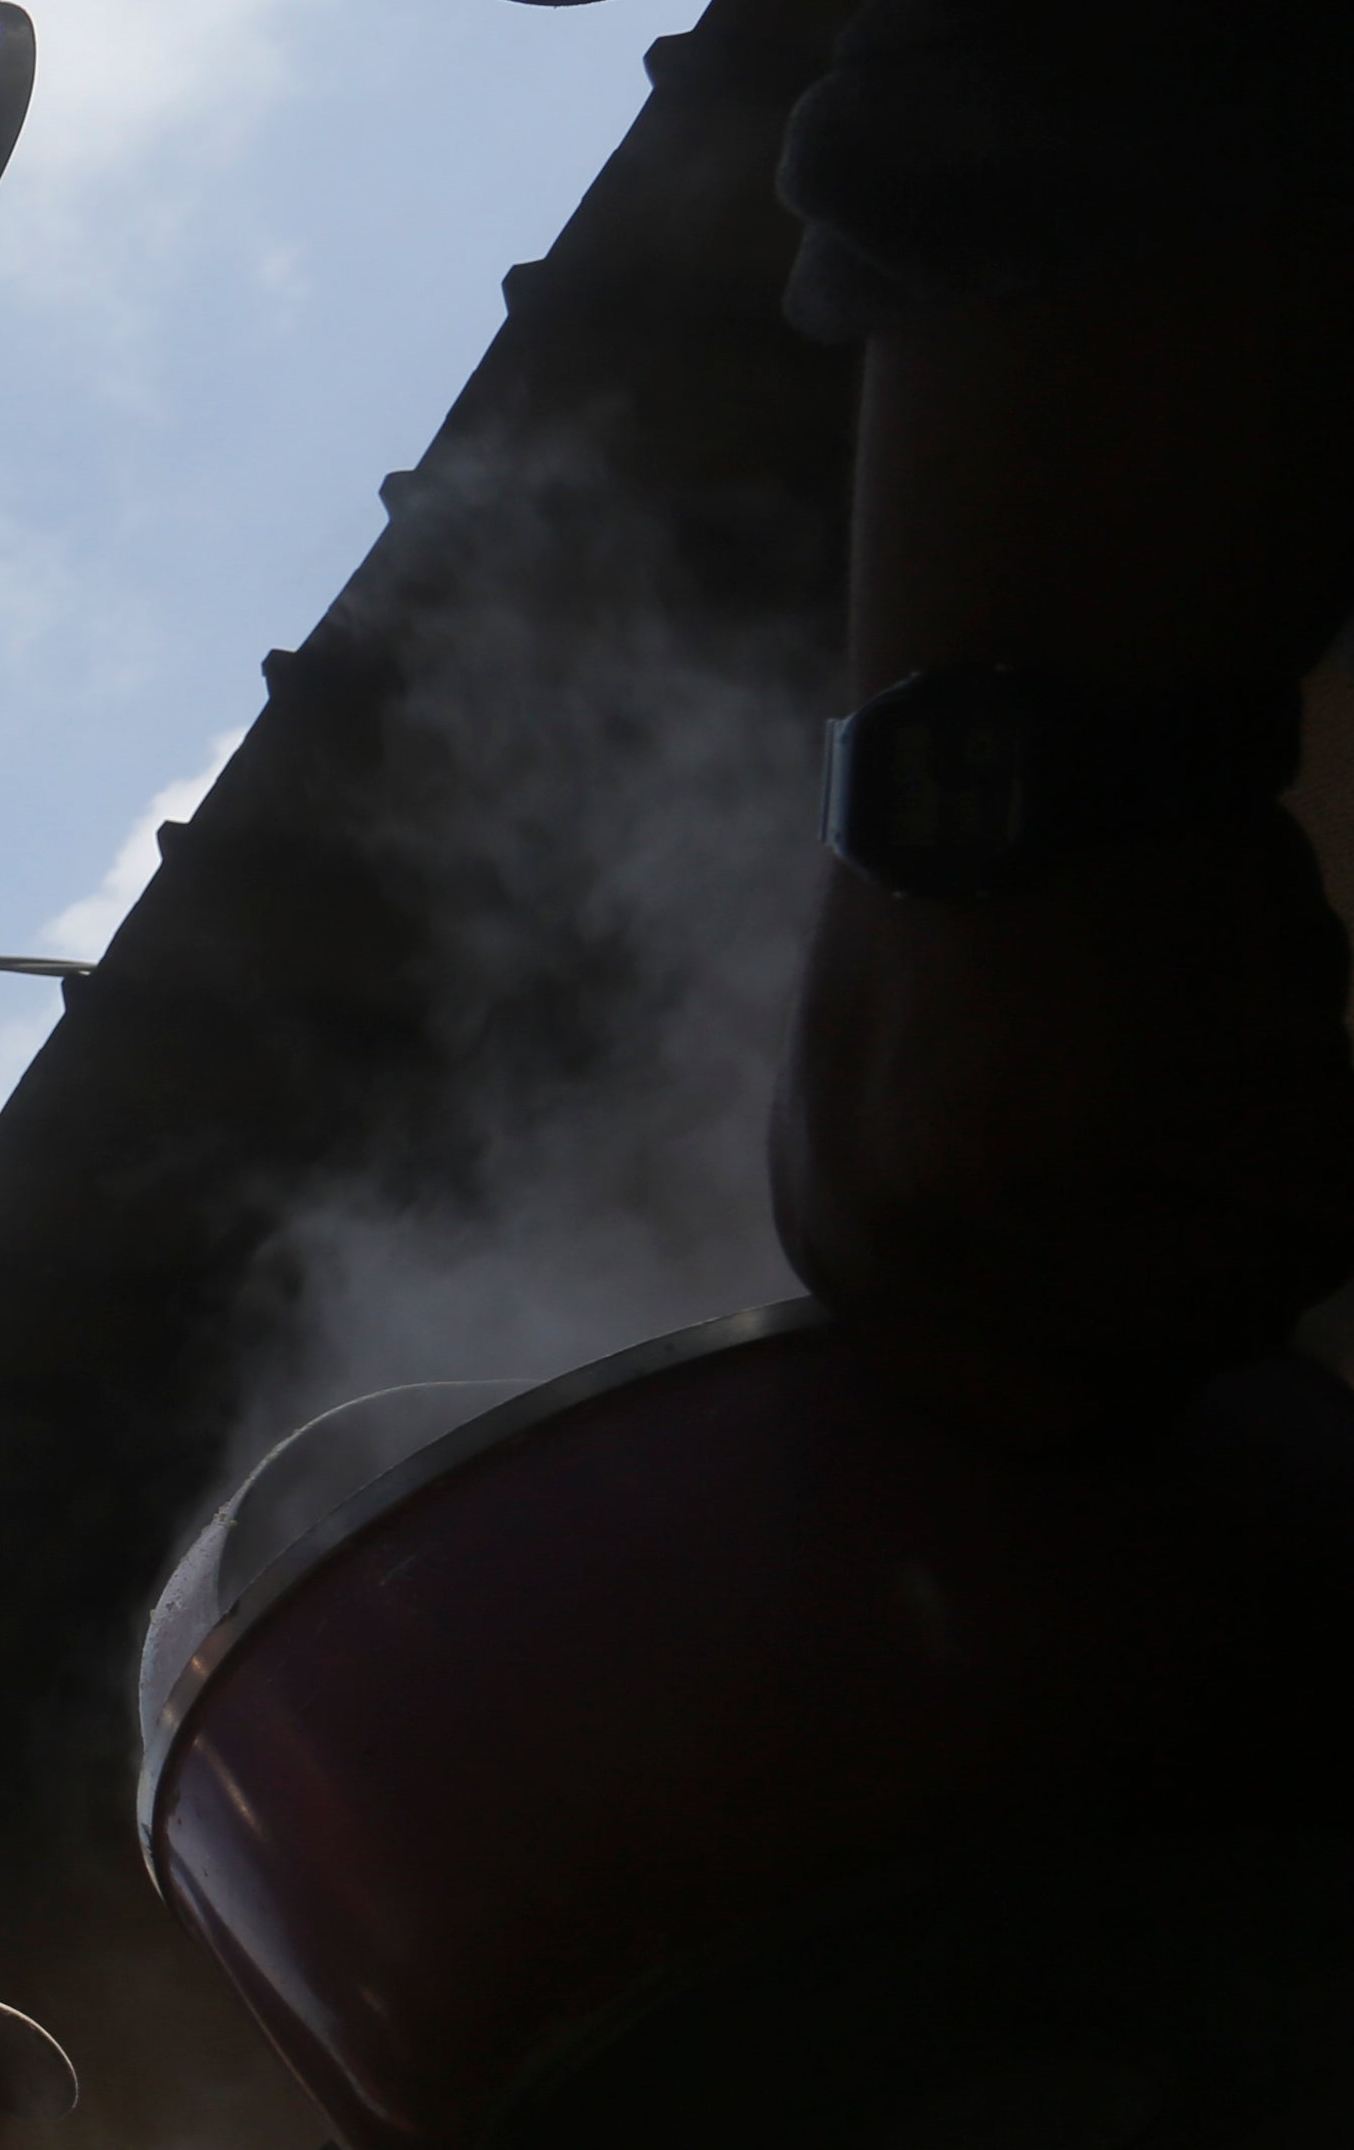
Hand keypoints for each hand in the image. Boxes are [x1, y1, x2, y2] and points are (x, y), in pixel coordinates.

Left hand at [771, 827, 1353, 1434]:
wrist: (1016, 732)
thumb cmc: (988, 898)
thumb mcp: (907, 1088)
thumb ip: (976, 1232)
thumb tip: (1113, 1372)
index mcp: (845, 1236)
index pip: (1027, 1416)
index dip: (1148, 1367)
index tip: (1202, 1281)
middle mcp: (901, 1244)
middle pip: (1171, 1358)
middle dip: (1246, 1257)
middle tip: (1249, 1123)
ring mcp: (1002, 1200)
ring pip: (1263, 1280)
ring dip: (1304, 1174)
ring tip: (1247, 1041)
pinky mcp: (1113, 1134)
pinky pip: (1318, 1197)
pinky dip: (1342, 1114)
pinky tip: (1281, 1006)